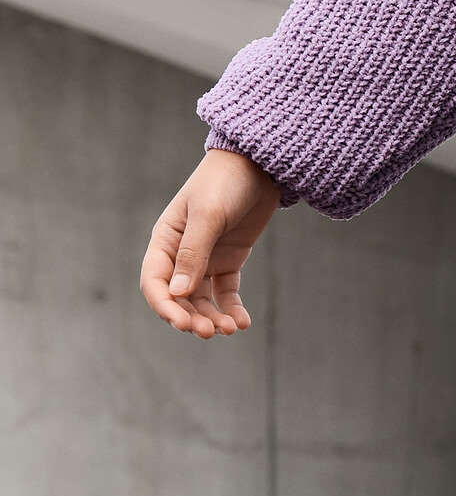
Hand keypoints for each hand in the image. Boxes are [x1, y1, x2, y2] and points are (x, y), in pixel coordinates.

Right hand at [140, 149, 282, 337]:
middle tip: (211, 332)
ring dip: (212, 317)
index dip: (165, 306)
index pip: (155, 282)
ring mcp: (205, 258)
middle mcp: (181, 253)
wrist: (259, 164)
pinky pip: (225, 292)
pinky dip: (232, 308)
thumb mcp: (208, 215)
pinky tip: (242, 322)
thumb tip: (177, 294)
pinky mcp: (229, 260)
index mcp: (165, 240)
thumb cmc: (226, 182)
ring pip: (201, 299)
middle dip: (191, 317)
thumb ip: (193, 253)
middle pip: (178, 297)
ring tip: (230, 328)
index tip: (183, 324)